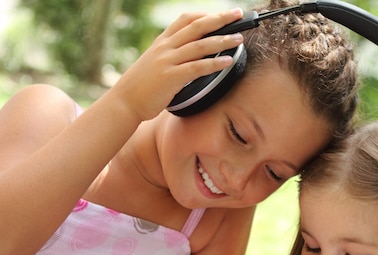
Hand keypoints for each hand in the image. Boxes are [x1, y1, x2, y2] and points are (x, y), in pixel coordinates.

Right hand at [110, 8, 243, 120]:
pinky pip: (197, 67)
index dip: (205, 15)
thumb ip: (171, 56)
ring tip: (239, 38)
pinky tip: (228, 62)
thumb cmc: (141, 87)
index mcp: (162, 42)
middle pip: (197, 26)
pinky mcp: (171, 77)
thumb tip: (191, 56)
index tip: (221, 14)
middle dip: (219, 19)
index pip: (185, 19)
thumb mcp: (155, 63)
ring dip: (222, 40)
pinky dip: (215, 63)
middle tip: (237, 14)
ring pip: (200, 45)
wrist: (124, 102)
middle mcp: (165, 48)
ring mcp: (168, 61)